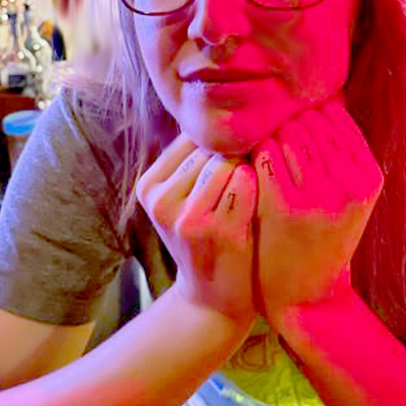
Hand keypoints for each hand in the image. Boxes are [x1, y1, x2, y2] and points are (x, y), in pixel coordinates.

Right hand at [137, 133, 257, 327]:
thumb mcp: (184, 200)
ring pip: (227, 160)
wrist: (216, 299)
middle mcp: (160, 200)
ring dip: (248, 169)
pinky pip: (245, 181)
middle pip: (209, 146)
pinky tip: (257, 206)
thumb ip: (193, 160)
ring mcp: (185, 216)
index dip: (221, 140)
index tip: (238, 154)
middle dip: (235, 153)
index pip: (190, 136)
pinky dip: (257, 188)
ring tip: (252, 192)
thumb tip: (218, 106)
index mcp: (148, 186)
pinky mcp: (214, 229)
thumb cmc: (209, 237)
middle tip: (249, 175)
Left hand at [251, 98, 383, 327]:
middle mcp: (350, 184)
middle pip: (309, 121)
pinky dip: (253, 153)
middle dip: (286, 121)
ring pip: (286, 134)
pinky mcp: (285, 207)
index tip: (289, 123)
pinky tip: (248, 163)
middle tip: (267, 132)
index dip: (307, 113)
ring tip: (259, 146)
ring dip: (268, 135)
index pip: (336, 115)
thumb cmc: (323, 237)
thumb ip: (341, 149)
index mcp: (370, 176)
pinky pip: (265, 155)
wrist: (307, 297)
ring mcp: (319, 196)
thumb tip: (326, 93)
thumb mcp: (349, 195)